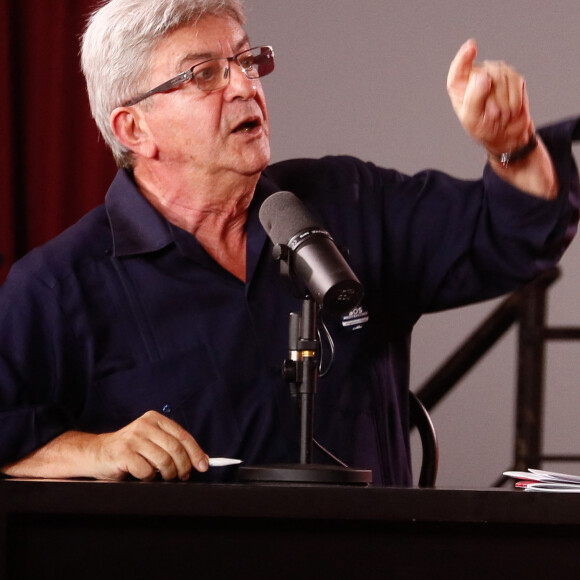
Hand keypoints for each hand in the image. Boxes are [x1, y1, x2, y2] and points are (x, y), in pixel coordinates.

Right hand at [92, 410, 208, 480]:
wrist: (97, 453)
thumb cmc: (129, 450)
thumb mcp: (151, 441)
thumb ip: (172, 445)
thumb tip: (200, 459)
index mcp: (154, 419)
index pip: (182, 435)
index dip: (196, 452)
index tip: (204, 465)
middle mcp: (144, 425)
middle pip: (175, 449)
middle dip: (184, 467)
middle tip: (183, 476)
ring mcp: (133, 439)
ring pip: (164, 461)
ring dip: (168, 475)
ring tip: (165, 478)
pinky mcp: (124, 454)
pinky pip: (147, 471)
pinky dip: (150, 478)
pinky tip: (145, 476)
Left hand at [447, 39, 533, 155]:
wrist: (506, 135)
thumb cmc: (483, 128)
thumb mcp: (473, 119)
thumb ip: (474, 98)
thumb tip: (483, 75)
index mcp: (460, 87)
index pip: (458, 69)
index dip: (464, 57)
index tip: (471, 47)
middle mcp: (476, 76)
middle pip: (486, 74)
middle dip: (492, 98)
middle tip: (492, 115)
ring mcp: (496, 73)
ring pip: (503, 77)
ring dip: (504, 101)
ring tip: (501, 114)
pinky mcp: (513, 77)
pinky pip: (516, 81)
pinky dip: (515, 99)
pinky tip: (511, 110)